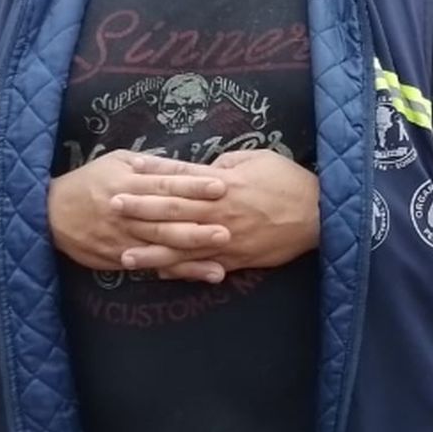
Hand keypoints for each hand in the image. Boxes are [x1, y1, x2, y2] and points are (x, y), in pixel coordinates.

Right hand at [47, 150, 228, 277]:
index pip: (166, 184)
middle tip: (228, 227)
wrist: (49, 214)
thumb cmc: (90, 182)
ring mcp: (124, 237)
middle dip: (198, 223)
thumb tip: (186, 166)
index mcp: (128, 182)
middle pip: (166, 217)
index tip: (220, 186)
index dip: (193, 186)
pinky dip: (179, 271)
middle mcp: (127, 211)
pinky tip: (203, 275)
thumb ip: (152, 165)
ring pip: (162, 244)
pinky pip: (154, 265)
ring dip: (193, 252)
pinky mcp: (121, 258)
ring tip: (222, 253)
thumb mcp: (117, 162)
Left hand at [113, 151, 318, 276]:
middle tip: (112, 205)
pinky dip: (179, 270)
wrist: (319, 216)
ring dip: (150, 249)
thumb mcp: (260, 159)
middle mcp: (219, 213)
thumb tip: (204, 169)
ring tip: (122, 253)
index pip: (181, 177)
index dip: (154, 173)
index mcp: (224, 184)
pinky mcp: (235, 258)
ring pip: (181, 245)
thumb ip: (228, 163)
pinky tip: (158, 272)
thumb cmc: (290, 182)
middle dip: (140, 208)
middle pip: (173, 210)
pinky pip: (201, 266)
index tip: (128, 169)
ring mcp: (226, 239)